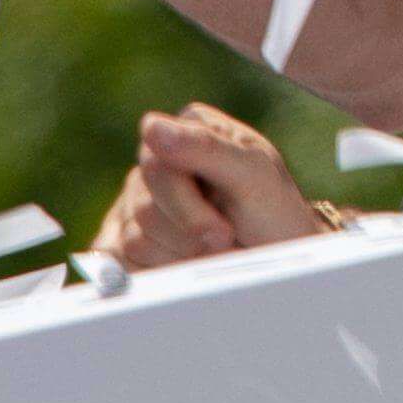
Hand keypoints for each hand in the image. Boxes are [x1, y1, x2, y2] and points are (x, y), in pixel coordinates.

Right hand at [86, 104, 332, 264]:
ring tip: (215, 254)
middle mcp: (157, 164)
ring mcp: (136, 203)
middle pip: (143, 208)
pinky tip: (187, 267)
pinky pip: (120, 265)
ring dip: (182, 258)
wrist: (282, 262)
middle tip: (225, 243)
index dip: (186, 205)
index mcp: (186, 131)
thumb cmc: (275, 214)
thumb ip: (207, 148)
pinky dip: (159, 275)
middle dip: (190, 236)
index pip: (156, 164)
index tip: (222, 231)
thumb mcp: (255, 175)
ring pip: (134, 242)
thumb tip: (151, 127)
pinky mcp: (126, 242)